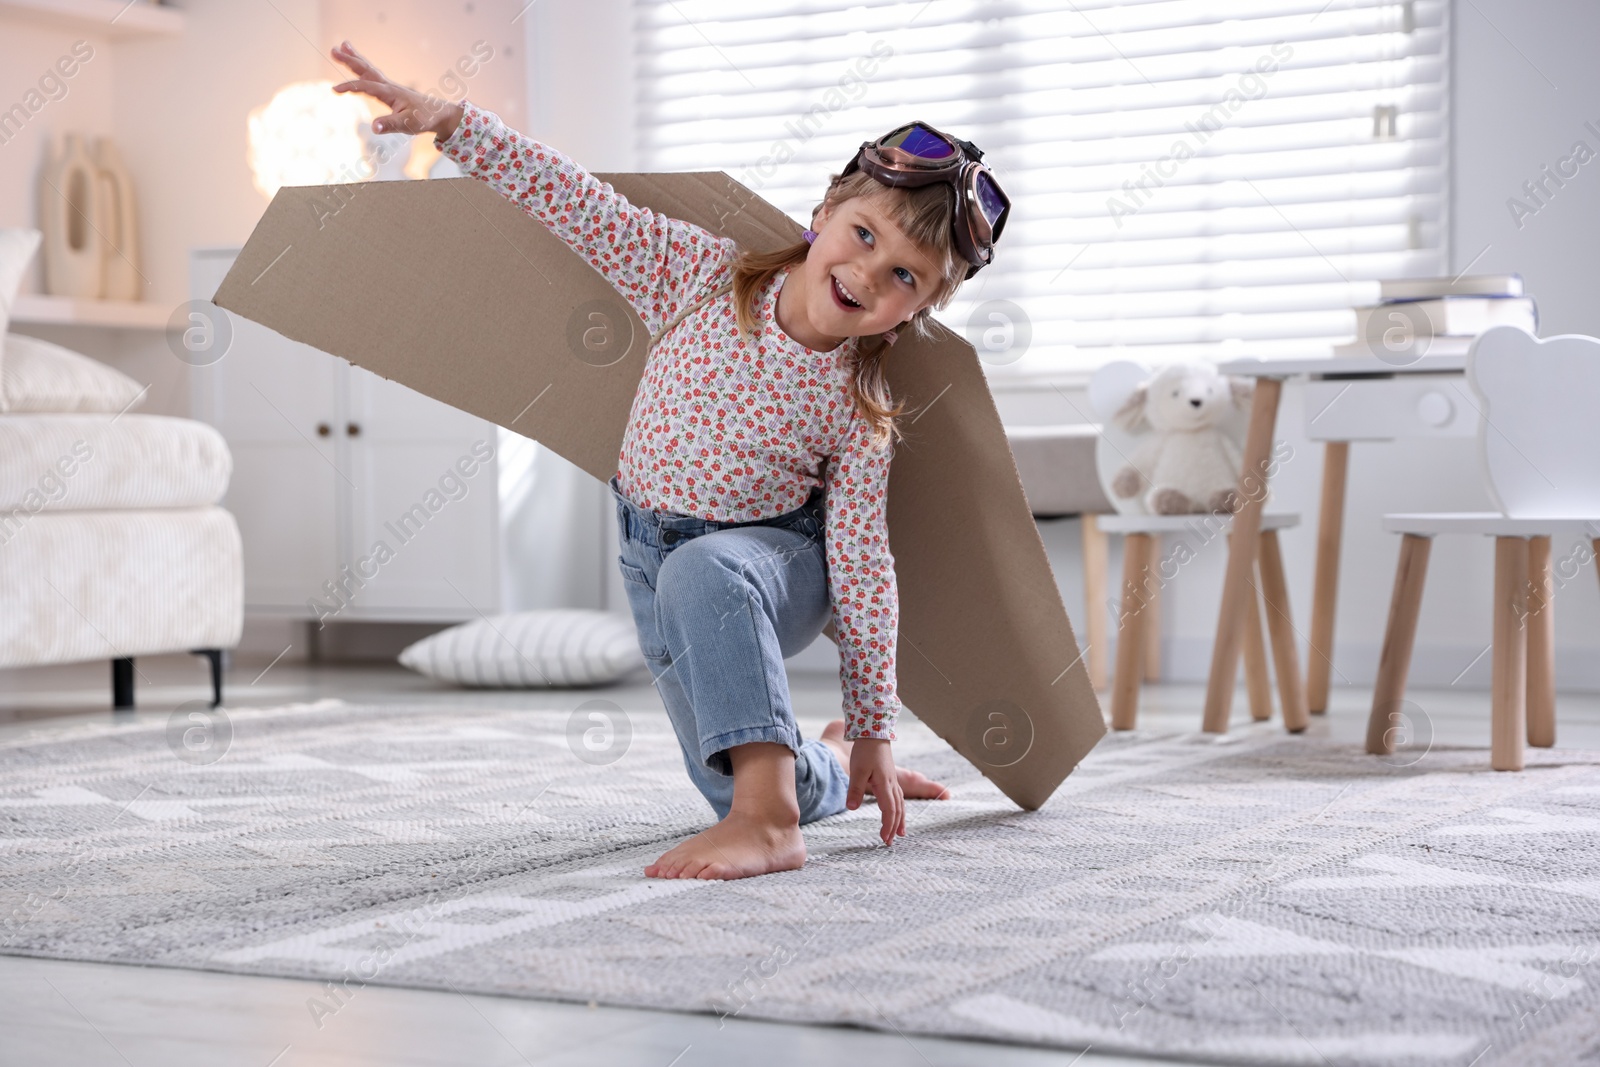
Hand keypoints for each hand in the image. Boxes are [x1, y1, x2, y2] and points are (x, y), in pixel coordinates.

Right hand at [329, 40, 462, 142]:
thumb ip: (390, 125)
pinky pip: (373, 75)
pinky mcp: (390, 90)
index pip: (366, 86)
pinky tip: (358, 64)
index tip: (335, 90)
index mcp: (390, 93)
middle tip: (333, 49)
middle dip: (349, 60)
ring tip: (342, 46)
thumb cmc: (424, 119)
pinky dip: (363, 67)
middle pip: (366, 70)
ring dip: (355, 58)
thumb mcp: (408, 125)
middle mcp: (388, 86)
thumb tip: (373, 127)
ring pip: (369, 69)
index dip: (350, 87)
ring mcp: (389, 86)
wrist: (439, 114)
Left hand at [846, 738, 904, 845]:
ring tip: (900, 834)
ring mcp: (893, 781)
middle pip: (897, 811)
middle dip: (895, 827)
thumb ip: (854, 790)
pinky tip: (897, 813)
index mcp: (885, 785)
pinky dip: (900, 809)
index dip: (887, 826)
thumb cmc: (865, 750)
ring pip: (900, 804)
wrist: (874, 733)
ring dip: (900, 820)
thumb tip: (851, 808)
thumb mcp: (857, 770)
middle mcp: (892, 785)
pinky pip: (899, 797)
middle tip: (890, 842)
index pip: (889, 811)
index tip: (883, 839)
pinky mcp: (890, 777)